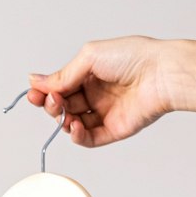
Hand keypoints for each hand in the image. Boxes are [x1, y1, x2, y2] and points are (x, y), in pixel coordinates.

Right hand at [25, 35, 178, 147]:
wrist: (161, 74)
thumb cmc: (133, 57)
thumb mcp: (89, 58)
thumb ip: (63, 75)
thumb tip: (36, 81)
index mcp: (90, 74)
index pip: (60, 87)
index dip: (45, 92)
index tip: (34, 94)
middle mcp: (96, 93)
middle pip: (64, 106)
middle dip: (53, 106)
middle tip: (52, 102)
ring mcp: (104, 113)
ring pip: (73, 124)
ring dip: (63, 121)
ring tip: (64, 114)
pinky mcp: (113, 130)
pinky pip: (88, 139)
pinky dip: (78, 136)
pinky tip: (75, 127)